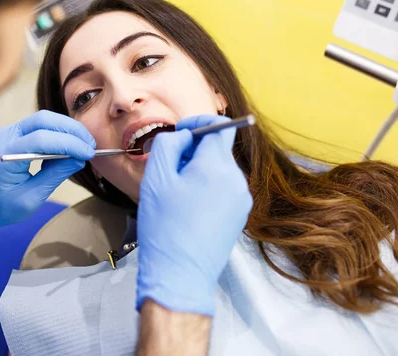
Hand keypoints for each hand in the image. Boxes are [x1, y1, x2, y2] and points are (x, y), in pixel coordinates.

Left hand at [0, 110, 94, 232]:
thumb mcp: (30, 199)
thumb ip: (54, 176)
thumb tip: (78, 159)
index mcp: (3, 158)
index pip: (40, 140)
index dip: (68, 144)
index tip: (88, 153)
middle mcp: (4, 138)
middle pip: (43, 120)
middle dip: (71, 130)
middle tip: (91, 145)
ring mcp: (8, 132)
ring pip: (43, 119)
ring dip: (67, 129)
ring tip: (85, 144)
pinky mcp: (15, 133)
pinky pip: (40, 125)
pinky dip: (59, 132)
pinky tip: (71, 144)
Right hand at [136, 115, 252, 315]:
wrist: (179, 273)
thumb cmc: (165, 227)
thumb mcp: (156, 178)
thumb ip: (168, 144)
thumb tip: (183, 136)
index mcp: (217, 167)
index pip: (219, 126)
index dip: (198, 122)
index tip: (181, 132)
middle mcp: (236, 180)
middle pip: (218, 148)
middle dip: (194, 151)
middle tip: (170, 168)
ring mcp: (241, 200)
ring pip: (220, 169)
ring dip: (199, 170)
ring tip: (176, 193)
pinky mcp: (239, 216)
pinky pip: (224, 189)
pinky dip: (207, 188)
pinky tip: (188, 208)